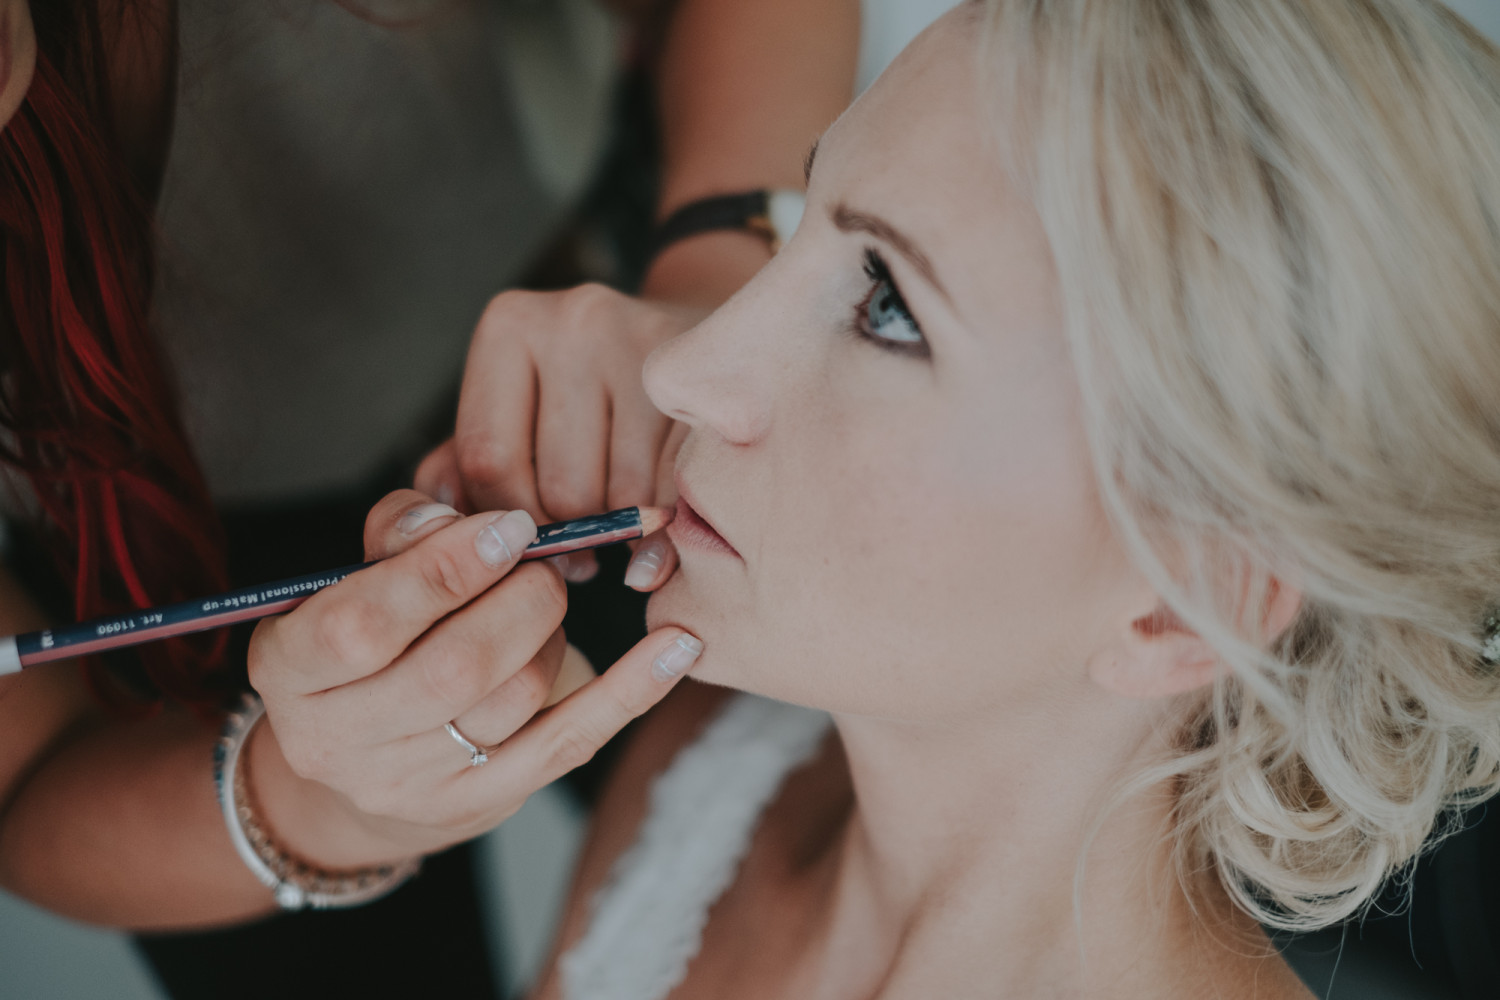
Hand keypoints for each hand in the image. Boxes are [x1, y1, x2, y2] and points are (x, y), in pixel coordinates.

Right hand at [246, 490, 702, 866]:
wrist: (358, 761)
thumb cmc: (365, 638)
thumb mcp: (352, 577)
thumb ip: (399, 533)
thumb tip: (462, 517)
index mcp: (290, 668)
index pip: (361, 623)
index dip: (443, 570)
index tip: (510, 528)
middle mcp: (338, 739)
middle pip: (454, 667)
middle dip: (519, 600)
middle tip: (541, 563)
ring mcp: (412, 783)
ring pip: (514, 700)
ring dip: (552, 634)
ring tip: (544, 603)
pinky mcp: (483, 802)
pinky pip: (570, 742)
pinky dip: (630, 691)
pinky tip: (676, 649)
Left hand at [415, 285, 702, 579]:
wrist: (703, 345)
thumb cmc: (590, 397)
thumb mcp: (516, 415)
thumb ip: (461, 469)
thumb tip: (443, 528)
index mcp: (509, 327)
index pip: (488, 459)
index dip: (510, 524)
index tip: (534, 550)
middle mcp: (575, 321)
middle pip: (560, 485)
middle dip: (573, 536)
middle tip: (586, 550)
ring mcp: (646, 342)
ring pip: (624, 496)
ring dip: (625, 534)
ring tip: (625, 529)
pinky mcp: (706, 382)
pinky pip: (680, 489)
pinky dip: (671, 532)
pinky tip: (666, 532)